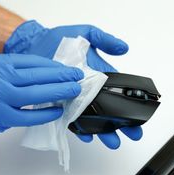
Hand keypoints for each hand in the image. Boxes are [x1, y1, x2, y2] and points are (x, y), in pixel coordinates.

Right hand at [0, 54, 83, 137]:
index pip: (32, 62)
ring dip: (58, 92)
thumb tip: (52, 76)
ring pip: (34, 94)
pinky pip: (28, 116)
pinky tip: (58, 111)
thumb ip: (19, 73)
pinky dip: (45, 114)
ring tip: (73, 91)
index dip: (54, 66)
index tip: (68, 68)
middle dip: (61, 76)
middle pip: (36, 76)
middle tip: (78, 77)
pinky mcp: (0, 116)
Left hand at [3, 20, 141, 148]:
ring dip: (103, 130)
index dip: (129, 105)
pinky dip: (79, 128)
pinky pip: (71, 119)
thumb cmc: (59, 39)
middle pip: (109, 109)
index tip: (139, 116)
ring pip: (92, 118)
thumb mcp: (86, 34)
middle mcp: (88, 90)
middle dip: (121, 123)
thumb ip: (105, 40)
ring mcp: (75, 98)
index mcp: (98, 75)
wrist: (35, 44)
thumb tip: (124, 48)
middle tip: (133, 134)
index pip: (117, 92)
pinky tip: (87, 136)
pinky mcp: (60, 104)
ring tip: (113, 141)